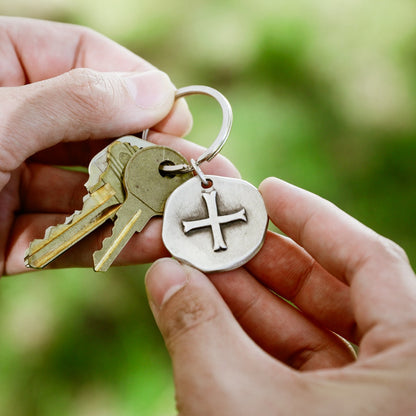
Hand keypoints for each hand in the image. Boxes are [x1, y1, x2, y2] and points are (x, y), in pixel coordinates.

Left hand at [0, 17, 237, 274]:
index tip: (178, 117)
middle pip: (100, 132)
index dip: (138, 86)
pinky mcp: (9, 236)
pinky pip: (68, 237)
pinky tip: (152, 243)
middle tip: (211, 174)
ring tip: (192, 215)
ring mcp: (11, 181)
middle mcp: (13, 123)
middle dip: (156, 157)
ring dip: (143, 207)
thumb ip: (76, 100)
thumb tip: (159, 90)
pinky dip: (109, 243)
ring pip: (91, 192)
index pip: (85, 58)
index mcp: (0, 68)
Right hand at [145, 177, 415, 414]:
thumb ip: (197, 328)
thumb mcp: (235, 399)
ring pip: (311, 334)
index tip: (269, 189)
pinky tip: (211, 320)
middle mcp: (405, 380)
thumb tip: (165, 273)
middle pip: (335, 294)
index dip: (313, 217)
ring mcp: (374, 407)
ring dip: (250, 302)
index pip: (370, 260)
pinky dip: (254, 343)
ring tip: (200, 275)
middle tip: (217, 236)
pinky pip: (300, 370)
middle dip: (267, 262)